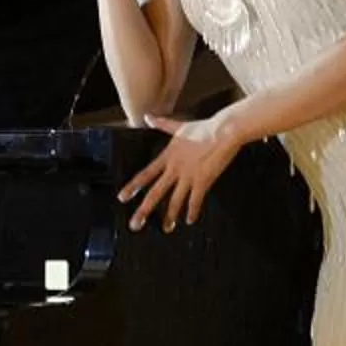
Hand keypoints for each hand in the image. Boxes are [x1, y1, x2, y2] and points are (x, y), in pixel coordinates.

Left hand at [119, 115, 246, 231]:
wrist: (223, 131)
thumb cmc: (203, 128)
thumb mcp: (179, 126)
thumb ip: (162, 124)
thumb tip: (148, 117)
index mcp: (168, 157)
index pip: (145, 174)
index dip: (133, 187)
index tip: (122, 198)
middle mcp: (175, 169)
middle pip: (155, 193)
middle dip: (144, 210)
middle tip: (135, 224)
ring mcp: (188, 176)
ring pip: (175, 201)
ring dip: (170, 216)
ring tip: (166, 228)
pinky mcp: (203, 181)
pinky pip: (195, 200)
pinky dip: (192, 211)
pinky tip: (190, 220)